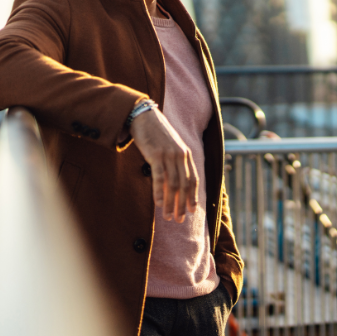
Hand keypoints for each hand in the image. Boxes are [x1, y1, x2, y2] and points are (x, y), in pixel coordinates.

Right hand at [129, 106, 198, 221]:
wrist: (143, 115)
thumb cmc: (155, 133)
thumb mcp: (170, 146)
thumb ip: (174, 160)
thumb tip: (174, 179)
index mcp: (185, 154)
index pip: (193, 179)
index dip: (193, 196)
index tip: (192, 211)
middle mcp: (180, 155)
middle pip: (185, 185)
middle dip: (183, 204)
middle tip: (180, 220)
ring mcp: (169, 155)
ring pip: (173, 185)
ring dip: (172, 203)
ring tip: (169, 217)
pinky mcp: (156, 155)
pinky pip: (159, 178)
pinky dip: (159, 193)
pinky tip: (159, 205)